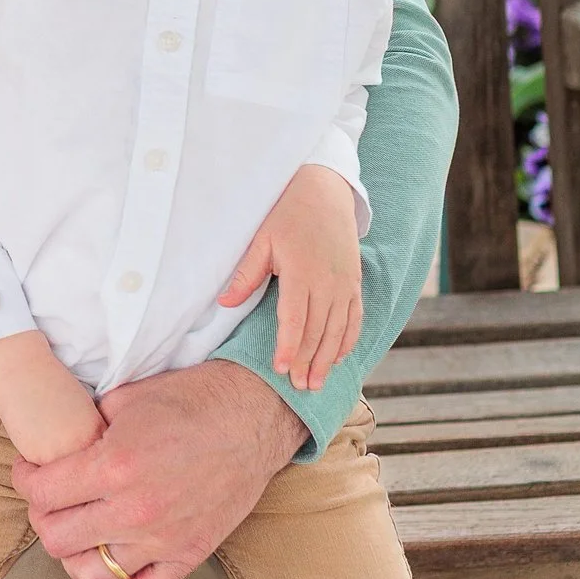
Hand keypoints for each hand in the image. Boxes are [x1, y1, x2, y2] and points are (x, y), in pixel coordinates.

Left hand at [13, 360, 302, 578]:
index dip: (24, 479)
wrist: (254, 415)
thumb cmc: (194, 398)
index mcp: (116, 465)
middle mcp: (136, 509)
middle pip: (57, 538)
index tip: (27, 470)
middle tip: (47, 498)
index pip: (42, 492)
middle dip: (42, 516)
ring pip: (92, 574)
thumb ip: (88, 426)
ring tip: (74, 532)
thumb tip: (59, 441)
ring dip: (74, 553)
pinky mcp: (189, 553)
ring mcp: (164, 538)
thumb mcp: (128, 397)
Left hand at [218, 165, 361, 391]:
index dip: (288, 346)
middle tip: (298, 387)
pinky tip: (337, 358)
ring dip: (327, 358)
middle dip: (307, 361)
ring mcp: (345, 283)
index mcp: (302, 271)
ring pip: (338, 329)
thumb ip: (246, 274)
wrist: (324, 191)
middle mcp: (328, 281)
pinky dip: (347, 341)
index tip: (280, 369)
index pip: (295, 318)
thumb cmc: (286, 214)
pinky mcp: (355, 282)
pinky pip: (354, 318)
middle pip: (318, 330)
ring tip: (316, 382)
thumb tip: (224, 302)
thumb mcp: (261, 239)